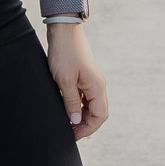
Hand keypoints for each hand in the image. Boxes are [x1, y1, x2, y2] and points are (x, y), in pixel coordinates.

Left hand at [46, 21, 107, 139]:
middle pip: (98, 113)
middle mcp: (98, 85)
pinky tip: (66, 108)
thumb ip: (70, 103)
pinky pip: (85, 96)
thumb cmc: (64, 53)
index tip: (73, 135)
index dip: (87, 129)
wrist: (64, 29)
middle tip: (69, 132)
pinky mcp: (85, 76)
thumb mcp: (64, 81)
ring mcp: (92, 80)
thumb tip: (75, 121)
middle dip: (85, 125)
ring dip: (81, 115)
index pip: (100, 116)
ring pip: (92, 105)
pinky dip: (78, 105)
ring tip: (66, 122)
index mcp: (97, 87)